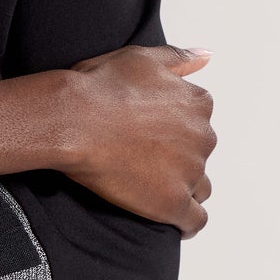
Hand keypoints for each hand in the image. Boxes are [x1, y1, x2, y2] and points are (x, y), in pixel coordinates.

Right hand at [60, 44, 215, 233]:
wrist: (73, 119)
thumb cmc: (99, 87)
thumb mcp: (142, 57)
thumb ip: (178, 58)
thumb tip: (206, 56)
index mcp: (197, 103)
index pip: (198, 122)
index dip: (174, 130)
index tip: (150, 135)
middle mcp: (203, 137)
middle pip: (199, 154)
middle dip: (177, 158)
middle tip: (140, 159)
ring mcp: (190, 172)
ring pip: (199, 186)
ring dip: (181, 187)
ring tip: (150, 187)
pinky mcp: (172, 203)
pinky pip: (194, 221)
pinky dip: (186, 223)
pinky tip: (169, 218)